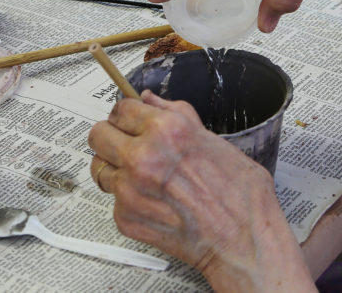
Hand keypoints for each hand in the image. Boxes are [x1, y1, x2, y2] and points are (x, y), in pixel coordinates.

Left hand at [88, 91, 313, 290]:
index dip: (127, 114)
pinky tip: (156, 203)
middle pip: (97, 135)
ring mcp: (129, 190)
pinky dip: (129, 200)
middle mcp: (142, 157)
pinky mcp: (125, 219)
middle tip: (128, 145)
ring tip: (145, 178)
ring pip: (101, 168)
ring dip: (117, 170)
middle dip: (112, 137)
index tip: (130, 121)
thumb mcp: (214, 140)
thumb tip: (151, 100)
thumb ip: (176, 115)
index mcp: (165, 130)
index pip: (120, 108)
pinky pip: (114, 200)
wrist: (244, 241)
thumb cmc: (239, 194)